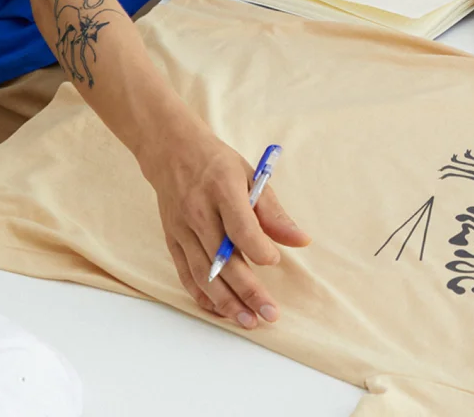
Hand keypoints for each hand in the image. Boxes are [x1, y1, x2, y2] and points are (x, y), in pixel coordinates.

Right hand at [139, 121, 310, 329]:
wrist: (172, 152)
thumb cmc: (218, 165)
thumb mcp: (251, 176)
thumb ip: (274, 212)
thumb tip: (301, 240)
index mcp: (222, 189)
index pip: (240, 227)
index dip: (258, 248)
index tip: (273, 261)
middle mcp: (198, 212)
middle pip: (223, 259)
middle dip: (248, 290)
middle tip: (269, 313)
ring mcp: (182, 229)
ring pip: (203, 274)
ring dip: (226, 302)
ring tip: (248, 321)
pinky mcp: (172, 240)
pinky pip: (186, 274)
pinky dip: (202, 295)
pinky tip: (220, 311)